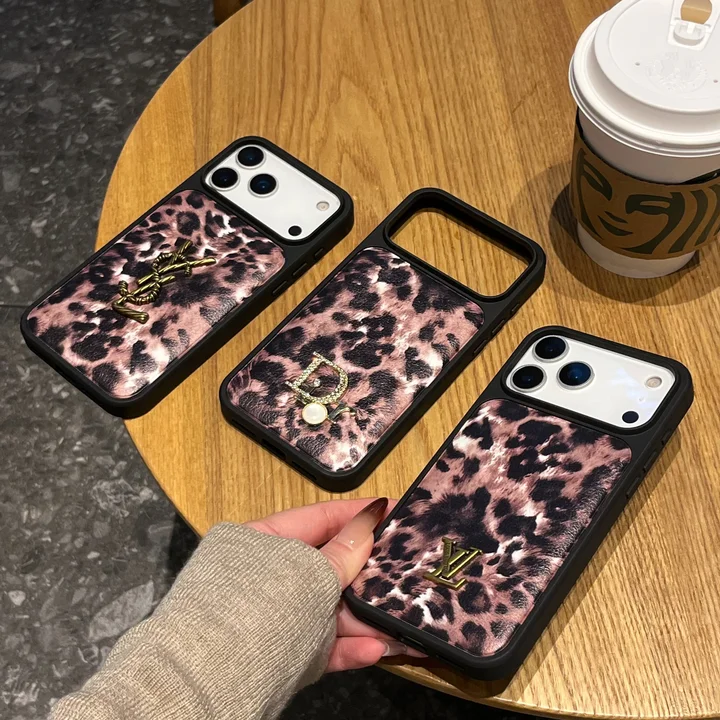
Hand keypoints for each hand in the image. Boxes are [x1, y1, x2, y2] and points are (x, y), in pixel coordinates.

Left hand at [247, 498, 423, 671]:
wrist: (212, 682)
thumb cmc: (253, 609)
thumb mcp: (307, 574)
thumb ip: (341, 553)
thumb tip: (367, 525)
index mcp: (262, 540)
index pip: (319, 518)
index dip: (357, 514)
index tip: (392, 510)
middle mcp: (269, 576)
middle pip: (329, 567)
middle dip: (368, 571)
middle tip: (408, 566)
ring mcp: (276, 616)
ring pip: (330, 611)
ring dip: (365, 618)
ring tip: (400, 620)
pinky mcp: (284, 654)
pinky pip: (321, 646)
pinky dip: (348, 647)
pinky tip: (374, 649)